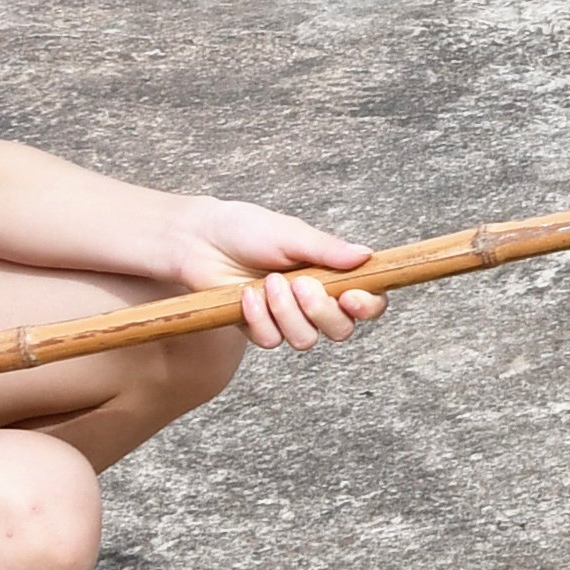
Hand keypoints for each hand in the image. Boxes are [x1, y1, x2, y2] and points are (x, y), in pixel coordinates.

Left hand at [163, 198, 387, 348]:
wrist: (201, 241)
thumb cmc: (248, 229)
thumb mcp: (292, 234)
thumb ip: (328, 250)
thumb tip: (366, 255)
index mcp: (333, 274)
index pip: (369, 301)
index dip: (368, 306)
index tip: (352, 297)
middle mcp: (315, 301)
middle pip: (341, 329)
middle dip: (321, 310)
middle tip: (300, 283)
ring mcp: (288, 318)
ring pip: (306, 339)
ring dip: (286, 312)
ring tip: (269, 283)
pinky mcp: (260, 329)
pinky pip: (271, 340)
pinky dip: (258, 317)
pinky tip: (247, 294)